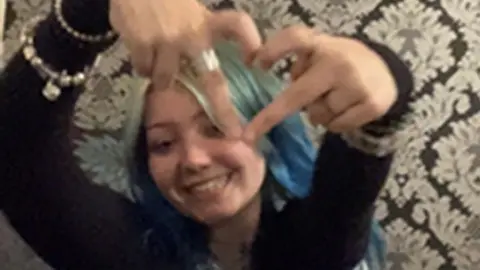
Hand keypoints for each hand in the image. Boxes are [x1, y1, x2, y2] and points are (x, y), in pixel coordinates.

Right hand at [109, 0, 261, 135]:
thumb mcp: (192, 9)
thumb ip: (203, 30)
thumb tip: (220, 57)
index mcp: (206, 21)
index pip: (238, 26)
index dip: (251, 44)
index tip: (257, 63)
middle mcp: (192, 34)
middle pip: (212, 80)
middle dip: (222, 109)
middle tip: (232, 131)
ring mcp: (167, 41)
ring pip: (167, 80)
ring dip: (161, 76)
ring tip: (156, 57)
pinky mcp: (143, 45)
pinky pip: (144, 71)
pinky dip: (142, 66)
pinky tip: (142, 50)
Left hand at [244, 26, 397, 142]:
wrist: (386, 73)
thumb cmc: (339, 64)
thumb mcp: (321, 53)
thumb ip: (300, 64)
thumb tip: (277, 93)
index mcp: (322, 44)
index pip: (295, 39)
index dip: (273, 50)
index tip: (255, 65)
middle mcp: (339, 62)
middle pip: (298, 95)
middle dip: (270, 117)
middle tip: (249, 135)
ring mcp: (356, 84)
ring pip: (317, 115)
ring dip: (317, 113)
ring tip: (332, 99)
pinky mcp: (371, 105)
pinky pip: (335, 126)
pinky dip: (334, 123)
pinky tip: (345, 109)